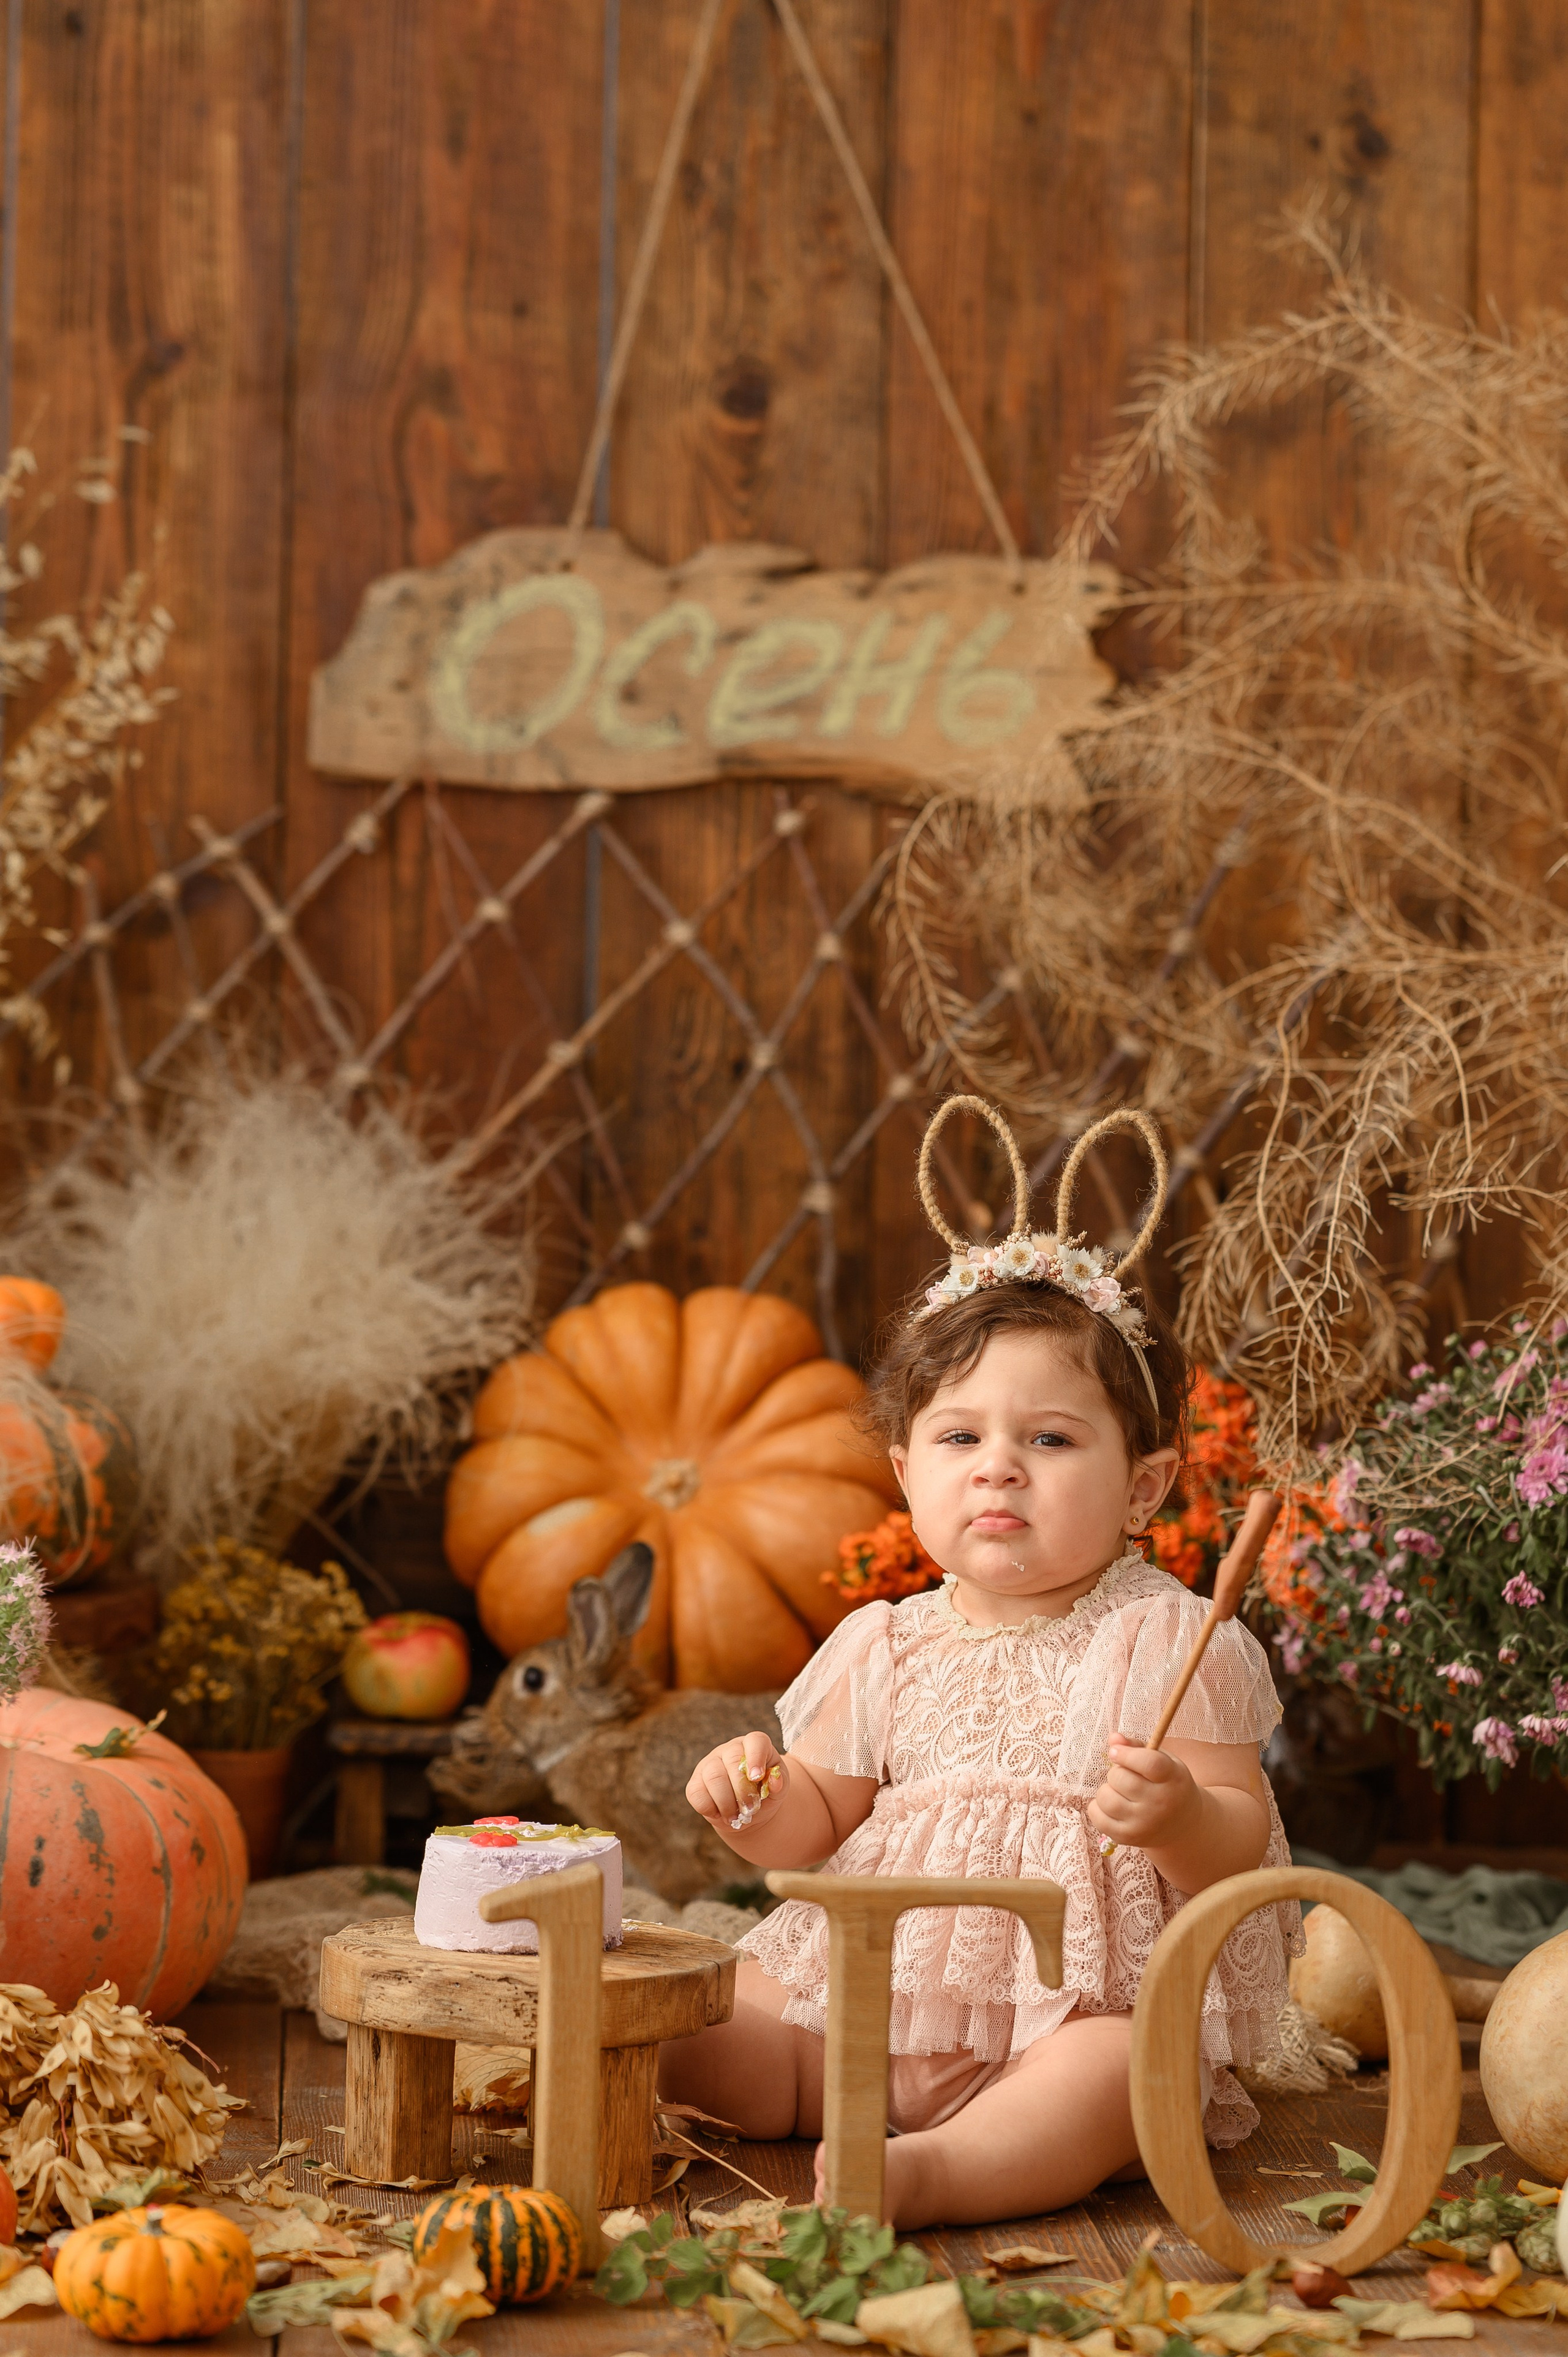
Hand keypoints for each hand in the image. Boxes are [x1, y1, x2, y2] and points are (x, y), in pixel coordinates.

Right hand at [686, 1731, 787, 1830]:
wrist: (748, 1810)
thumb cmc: (765, 1794)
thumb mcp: (778, 1790)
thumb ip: (779, 1784)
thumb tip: (775, 1779)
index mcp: (754, 1745)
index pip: (755, 1741)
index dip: (756, 1757)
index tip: (757, 1777)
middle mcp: (730, 1749)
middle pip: (732, 1760)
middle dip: (742, 1790)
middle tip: (749, 1810)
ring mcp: (709, 1763)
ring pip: (713, 1777)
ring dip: (726, 1802)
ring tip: (735, 1817)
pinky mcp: (695, 1781)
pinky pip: (696, 1793)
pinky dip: (709, 1808)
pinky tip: (720, 1814)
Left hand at [1086, 1736, 1201, 1852]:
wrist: (1182, 1825)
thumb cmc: (1168, 1785)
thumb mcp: (1163, 1761)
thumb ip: (1137, 1746)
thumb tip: (1113, 1739)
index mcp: (1173, 1778)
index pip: (1149, 1763)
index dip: (1126, 1754)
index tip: (1115, 1752)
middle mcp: (1161, 1803)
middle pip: (1122, 1779)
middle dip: (1117, 1772)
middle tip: (1126, 1776)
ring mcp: (1144, 1824)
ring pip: (1106, 1798)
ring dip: (1107, 1789)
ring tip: (1119, 1791)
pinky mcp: (1129, 1838)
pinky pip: (1097, 1816)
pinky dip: (1097, 1806)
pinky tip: (1111, 1804)